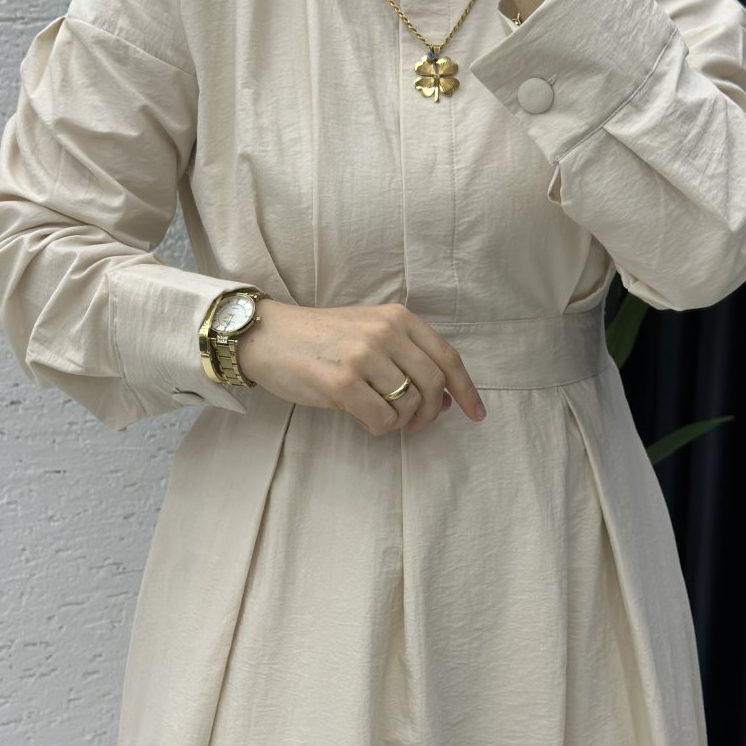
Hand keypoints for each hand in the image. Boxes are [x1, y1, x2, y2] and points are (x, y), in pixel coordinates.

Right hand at [236, 298, 487, 436]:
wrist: (268, 337)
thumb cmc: (320, 339)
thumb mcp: (369, 331)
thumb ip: (407, 355)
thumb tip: (445, 397)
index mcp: (398, 317)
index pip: (447, 357)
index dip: (466, 390)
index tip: (477, 414)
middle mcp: (385, 332)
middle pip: (434, 385)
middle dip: (431, 413)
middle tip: (416, 425)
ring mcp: (364, 356)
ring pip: (409, 405)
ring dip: (400, 421)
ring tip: (379, 415)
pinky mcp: (342, 382)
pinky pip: (383, 420)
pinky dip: (379, 427)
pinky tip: (362, 417)